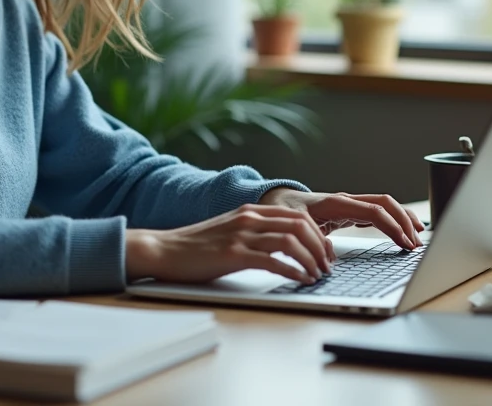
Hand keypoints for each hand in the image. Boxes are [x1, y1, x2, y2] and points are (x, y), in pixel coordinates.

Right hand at [125, 204, 330, 284]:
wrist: (164, 250)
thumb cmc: (195, 246)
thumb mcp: (230, 231)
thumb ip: (254, 233)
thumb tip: (284, 247)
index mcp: (250, 211)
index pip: (298, 216)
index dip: (318, 235)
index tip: (326, 253)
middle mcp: (249, 218)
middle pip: (300, 226)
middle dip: (320, 248)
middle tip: (327, 266)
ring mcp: (241, 235)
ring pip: (291, 241)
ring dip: (311, 260)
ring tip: (318, 275)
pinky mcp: (233, 254)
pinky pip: (273, 261)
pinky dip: (293, 271)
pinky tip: (301, 280)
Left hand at [258, 188, 424, 252]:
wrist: (279, 203)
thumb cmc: (286, 214)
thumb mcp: (295, 227)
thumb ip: (311, 240)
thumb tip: (329, 258)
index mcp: (335, 203)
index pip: (373, 210)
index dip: (392, 226)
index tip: (405, 242)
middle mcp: (346, 201)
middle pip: (385, 203)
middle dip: (404, 221)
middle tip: (417, 243)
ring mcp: (350, 205)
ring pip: (385, 205)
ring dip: (403, 219)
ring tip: (418, 237)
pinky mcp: (351, 212)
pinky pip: (378, 212)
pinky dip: (394, 220)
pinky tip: (404, 232)